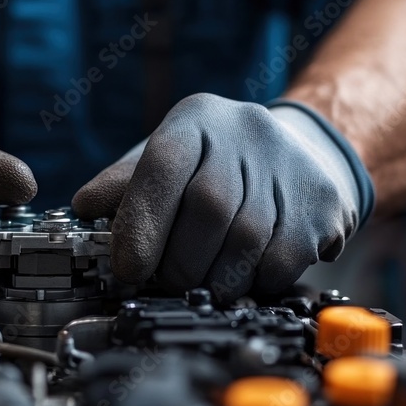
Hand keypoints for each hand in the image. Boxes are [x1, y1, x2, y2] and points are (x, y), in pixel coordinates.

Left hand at [73, 94, 373, 301]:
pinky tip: (242, 277)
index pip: (163, 165)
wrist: (300, 151)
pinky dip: (255, 281)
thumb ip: (124, 184)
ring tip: (202, 286)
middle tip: (167, 282)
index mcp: (196, 120)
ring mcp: (289, 165)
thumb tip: (84, 207)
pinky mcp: (322, 202)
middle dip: (181, 261)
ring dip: (216, 279)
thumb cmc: (214, 164)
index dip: (141, 222)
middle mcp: (245, 133)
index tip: (128, 269)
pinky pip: (283, 259)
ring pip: (248, 239)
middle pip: (210, 207)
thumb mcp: (165, 159)